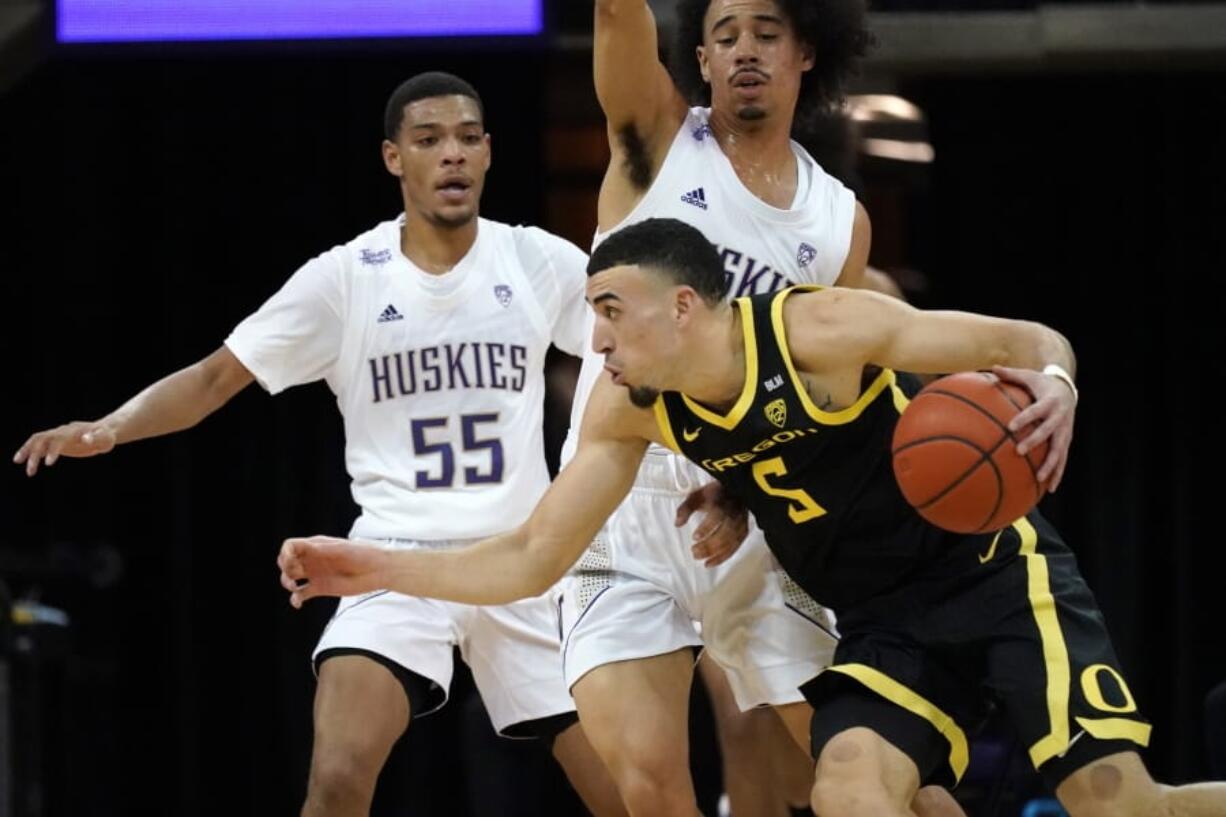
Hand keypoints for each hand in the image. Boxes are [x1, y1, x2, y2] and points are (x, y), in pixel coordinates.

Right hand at [13, 421, 116, 475]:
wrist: (104, 431)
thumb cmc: (105, 436)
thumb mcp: (104, 438)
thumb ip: (95, 438)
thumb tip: (85, 439)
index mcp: (71, 432)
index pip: (58, 440)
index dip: (53, 451)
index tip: (49, 464)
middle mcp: (61, 432)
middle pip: (42, 440)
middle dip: (34, 454)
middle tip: (31, 471)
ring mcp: (57, 437)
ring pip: (36, 441)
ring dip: (27, 452)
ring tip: (21, 465)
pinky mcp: (57, 443)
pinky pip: (40, 446)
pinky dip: (31, 453)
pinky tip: (26, 464)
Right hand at [277, 536, 390, 607]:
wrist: (378, 570)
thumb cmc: (362, 554)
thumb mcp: (340, 549)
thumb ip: (320, 550)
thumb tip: (300, 550)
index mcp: (315, 546)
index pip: (290, 546)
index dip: (285, 554)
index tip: (290, 562)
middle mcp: (312, 559)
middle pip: (286, 562)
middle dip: (284, 569)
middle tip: (294, 576)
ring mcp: (315, 574)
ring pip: (290, 578)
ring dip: (286, 583)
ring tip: (295, 588)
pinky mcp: (320, 588)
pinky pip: (301, 594)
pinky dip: (295, 600)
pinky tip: (298, 603)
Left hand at [675, 481, 748, 567]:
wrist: (734, 492)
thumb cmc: (714, 495)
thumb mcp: (697, 496)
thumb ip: (686, 509)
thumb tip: (678, 522)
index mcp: (721, 501)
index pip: (717, 514)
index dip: (707, 527)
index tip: (695, 536)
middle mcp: (733, 512)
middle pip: (725, 531)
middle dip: (710, 544)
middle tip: (695, 552)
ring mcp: (740, 522)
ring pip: (732, 541)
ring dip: (717, 553)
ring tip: (702, 560)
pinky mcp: (743, 531)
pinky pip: (735, 546)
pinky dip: (723, 557)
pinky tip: (711, 562)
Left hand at [993, 364, 1076, 491]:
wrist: (1067, 389)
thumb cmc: (1041, 384)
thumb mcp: (1028, 376)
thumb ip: (1010, 374)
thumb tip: (992, 367)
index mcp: (1048, 402)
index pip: (1035, 411)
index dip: (1024, 418)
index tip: (1011, 427)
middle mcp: (1059, 418)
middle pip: (1048, 432)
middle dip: (1035, 442)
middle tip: (1019, 451)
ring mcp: (1065, 431)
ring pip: (1059, 450)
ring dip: (1051, 465)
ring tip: (1040, 479)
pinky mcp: (1066, 441)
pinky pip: (1062, 459)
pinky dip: (1057, 473)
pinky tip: (1050, 489)